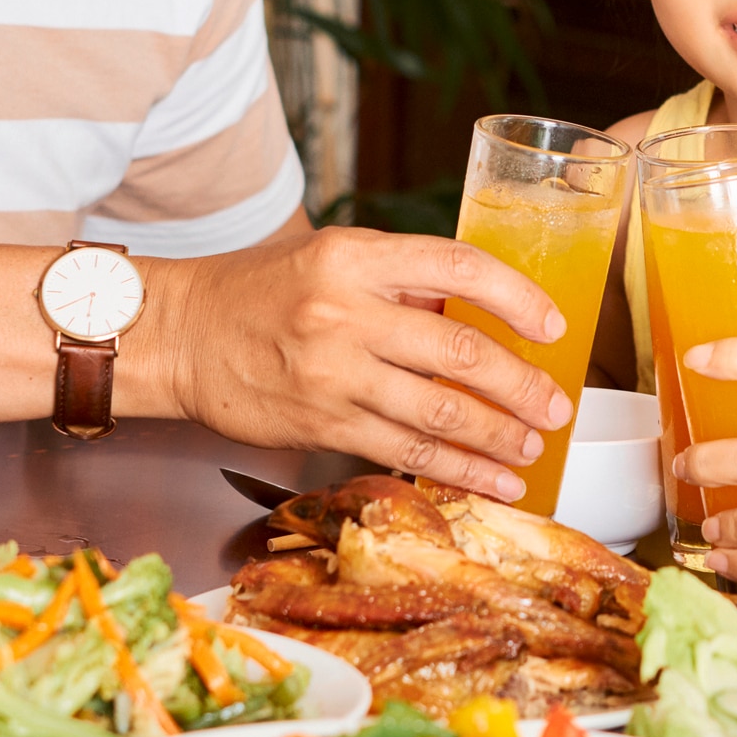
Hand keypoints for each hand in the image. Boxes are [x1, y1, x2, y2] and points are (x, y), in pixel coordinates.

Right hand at [155, 227, 572, 499]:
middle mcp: (346, 312)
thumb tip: (480, 313)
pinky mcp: (321, 424)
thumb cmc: (262, 292)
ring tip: (531, 448)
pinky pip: (404, 452)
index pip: (459, 268)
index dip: (518, 298)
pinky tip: (491, 480)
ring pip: (438, 413)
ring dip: (497, 438)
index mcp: (358, 257)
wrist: (181, 335)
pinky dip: (456, 471)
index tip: (553, 326)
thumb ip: (402, 281)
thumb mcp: (333, 256)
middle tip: (556, 406)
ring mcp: (333, 373)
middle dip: (521, 386)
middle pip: (459, 352)